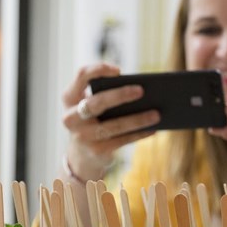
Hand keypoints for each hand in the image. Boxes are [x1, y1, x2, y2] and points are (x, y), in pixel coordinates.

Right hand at [62, 63, 159, 178]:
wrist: (83, 156)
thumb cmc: (94, 121)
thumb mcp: (93, 106)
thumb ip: (106, 94)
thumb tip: (141, 92)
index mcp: (69, 98)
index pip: (81, 76)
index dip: (98, 70)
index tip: (118, 70)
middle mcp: (71, 117)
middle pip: (96, 102)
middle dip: (119, 95)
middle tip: (141, 90)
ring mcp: (83, 136)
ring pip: (114, 125)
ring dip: (137, 119)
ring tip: (157, 114)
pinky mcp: (96, 151)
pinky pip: (122, 140)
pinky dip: (139, 133)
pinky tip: (153, 129)